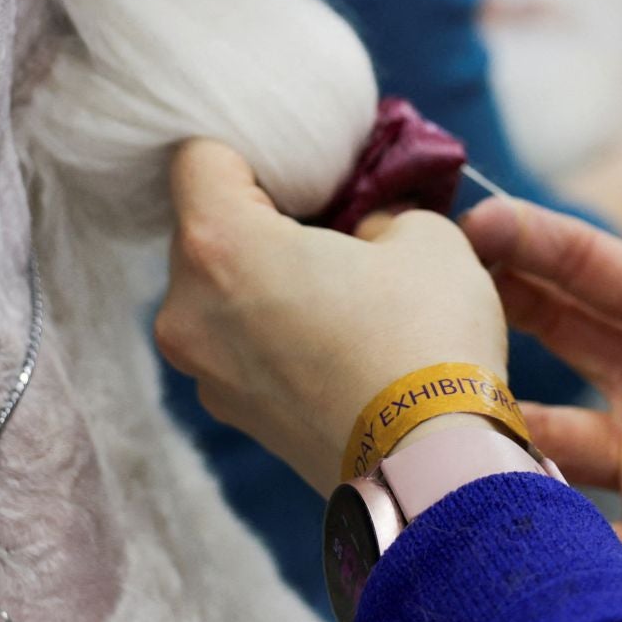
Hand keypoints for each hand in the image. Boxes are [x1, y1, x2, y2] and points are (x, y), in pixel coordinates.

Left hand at [154, 139, 509, 489]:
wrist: (436, 473)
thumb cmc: (426, 340)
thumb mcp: (421, 234)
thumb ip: (375, 206)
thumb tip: (361, 222)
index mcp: (218, 246)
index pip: (198, 157)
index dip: (252, 148)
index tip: (302, 164)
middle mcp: (186, 309)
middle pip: (202, 225)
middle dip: (260, 213)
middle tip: (328, 218)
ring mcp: (201, 368)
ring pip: (217, 288)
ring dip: (263, 274)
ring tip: (337, 284)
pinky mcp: (230, 411)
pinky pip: (236, 341)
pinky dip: (271, 326)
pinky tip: (334, 335)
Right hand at [458, 196, 621, 621]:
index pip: (593, 272)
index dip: (532, 242)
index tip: (472, 220)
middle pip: (547, 335)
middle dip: (484, 304)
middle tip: (421, 290)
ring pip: (543, 434)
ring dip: (495, 422)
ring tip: (441, 411)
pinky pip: (582, 538)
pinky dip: (540, 529)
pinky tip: (504, 516)